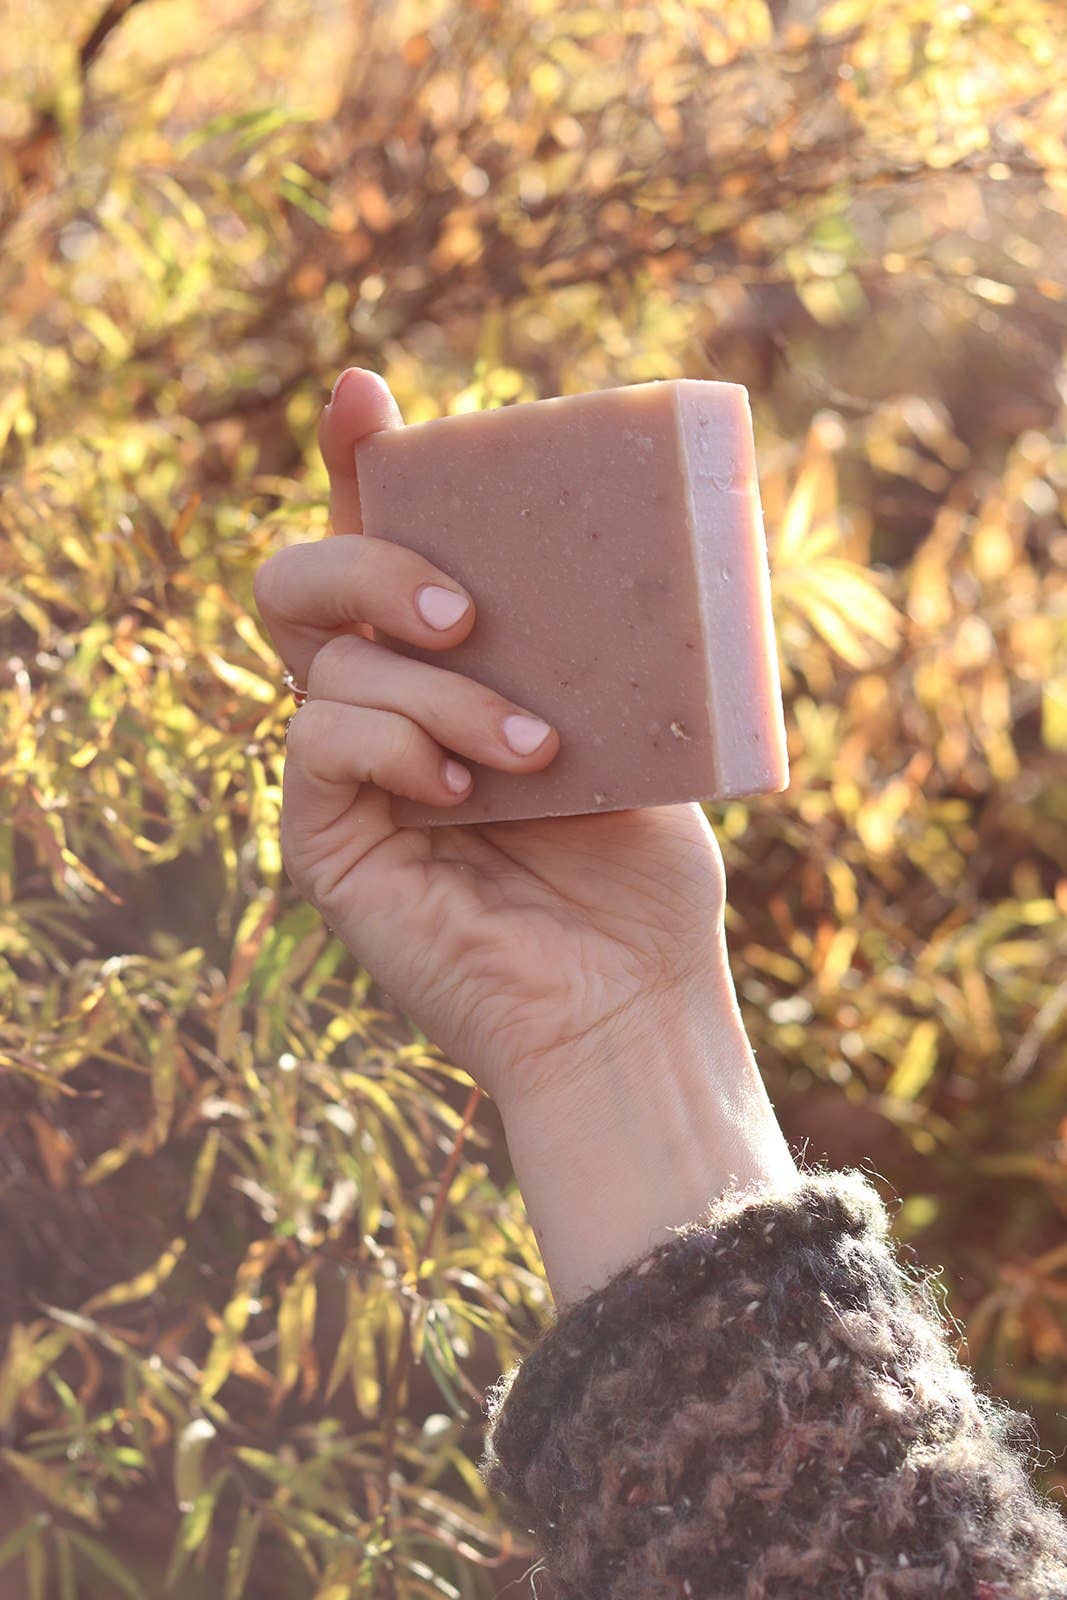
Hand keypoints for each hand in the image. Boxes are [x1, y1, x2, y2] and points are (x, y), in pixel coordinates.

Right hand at [256, 369, 728, 1107]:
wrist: (630, 1002)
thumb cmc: (641, 875)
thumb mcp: (633, 726)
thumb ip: (590, 643)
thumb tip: (595, 541)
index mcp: (446, 671)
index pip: (382, 544)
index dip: (359, 462)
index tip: (363, 393)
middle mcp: (380, 710)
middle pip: (302, 581)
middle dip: (371, 563)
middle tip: (467, 614)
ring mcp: (344, 776)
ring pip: (325, 665)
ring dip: (437, 695)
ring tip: (533, 754)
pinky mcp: (325, 839)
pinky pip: (318, 742)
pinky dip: (396, 746)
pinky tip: (466, 793)